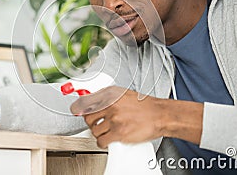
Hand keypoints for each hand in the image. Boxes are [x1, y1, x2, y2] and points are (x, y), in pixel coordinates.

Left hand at [71, 86, 203, 148]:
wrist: (159, 115)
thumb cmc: (145, 106)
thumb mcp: (124, 94)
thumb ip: (108, 97)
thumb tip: (93, 100)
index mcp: (110, 94)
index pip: (85, 101)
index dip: (79, 108)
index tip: (77, 111)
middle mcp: (110, 105)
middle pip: (88, 117)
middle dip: (90, 122)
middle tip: (95, 123)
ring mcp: (114, 119)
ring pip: (94, 130)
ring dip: (98, 133)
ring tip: (105, 132)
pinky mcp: (118, 132)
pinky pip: (102, 140)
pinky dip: (102, 142)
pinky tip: (107, 140)